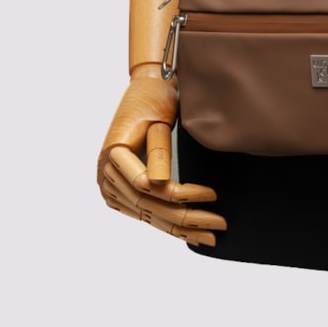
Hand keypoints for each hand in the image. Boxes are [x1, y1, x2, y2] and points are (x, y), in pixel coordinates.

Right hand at [97, 65, 226, 246]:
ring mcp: (111, 187)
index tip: (212, 194)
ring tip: (210, 238)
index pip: (148, 186)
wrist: (144, 88)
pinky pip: (146, 212)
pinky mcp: (120, 194)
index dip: (182, 193)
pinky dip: (168, 223)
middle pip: (150, 204)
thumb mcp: (158, 120)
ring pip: (149, 214)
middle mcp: (106, 176)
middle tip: (220, 224)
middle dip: (187, 217)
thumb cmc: (154, 98)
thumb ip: (157, 151)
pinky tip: (189, 234)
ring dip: (180, 228)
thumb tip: (159, 185)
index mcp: (112, 155)